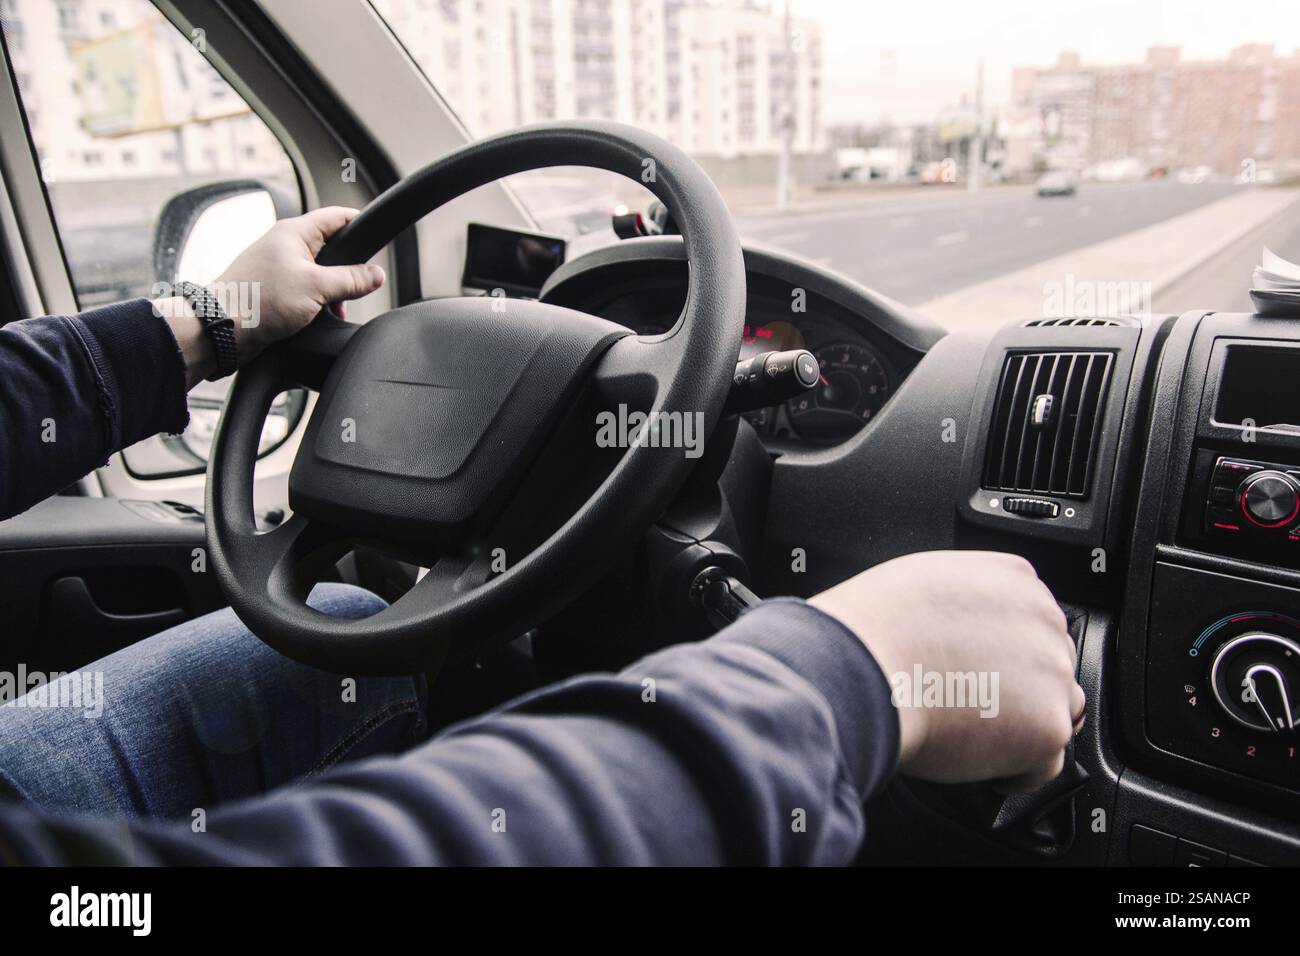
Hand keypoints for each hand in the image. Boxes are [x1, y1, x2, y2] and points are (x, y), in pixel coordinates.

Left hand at [159, 207, 384, 385]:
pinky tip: (319, 318)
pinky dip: (317, 303)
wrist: (221, 328)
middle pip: (332, 248)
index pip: (337, 217)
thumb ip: (351, 280)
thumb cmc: (258, 300)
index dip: (360, 224)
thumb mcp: (316, 287)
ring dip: (333, 291)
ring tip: (335, 308)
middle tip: (357, 287)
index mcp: (294, 233)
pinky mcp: (274, 290)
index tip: (379, 238)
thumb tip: (376, 275)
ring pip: (320, 273)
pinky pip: (306, 291)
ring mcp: (279, 268)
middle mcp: (285, 246)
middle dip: (349, 269)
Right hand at [810, 550, 1082, 791]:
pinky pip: (1047, 762)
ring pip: (1057, 710)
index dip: (1006, 651)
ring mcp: (1051, 673)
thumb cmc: (873, 629)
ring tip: (977, 737)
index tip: (984, 670)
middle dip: (1020, 688)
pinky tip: (983, 765)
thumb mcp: (923, 581)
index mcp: (1015, 579)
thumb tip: (962, 630)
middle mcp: (1044, 620)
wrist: (862, 669)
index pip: (1034, 620)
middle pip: (1050, 664)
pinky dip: (1018, 772)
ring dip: (1025, 727)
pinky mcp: (1047, 726)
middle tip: (973, 705)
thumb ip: (963, 600)